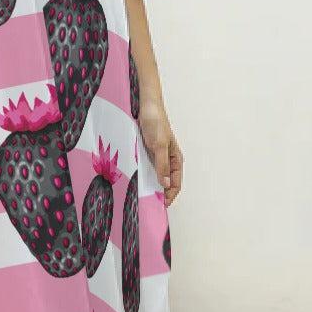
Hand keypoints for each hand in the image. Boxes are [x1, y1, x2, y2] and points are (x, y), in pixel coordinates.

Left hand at [137, 89, 182, 205]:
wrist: (147, 107)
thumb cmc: (156, 123)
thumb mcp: (159, 145)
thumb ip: (162, 164)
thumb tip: (165, 184)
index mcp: (176, 159)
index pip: (176, 182)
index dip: (170, 195)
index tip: (162, 205)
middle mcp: (167, 160)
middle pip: (166, 182)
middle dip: (160, 193)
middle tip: (150, 204)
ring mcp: (156, 156)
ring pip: (155, 176)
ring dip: (151, 186)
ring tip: (143, 197)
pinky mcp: (147, 152)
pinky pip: (146, 168)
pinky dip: (143, 176)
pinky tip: (135, 182)